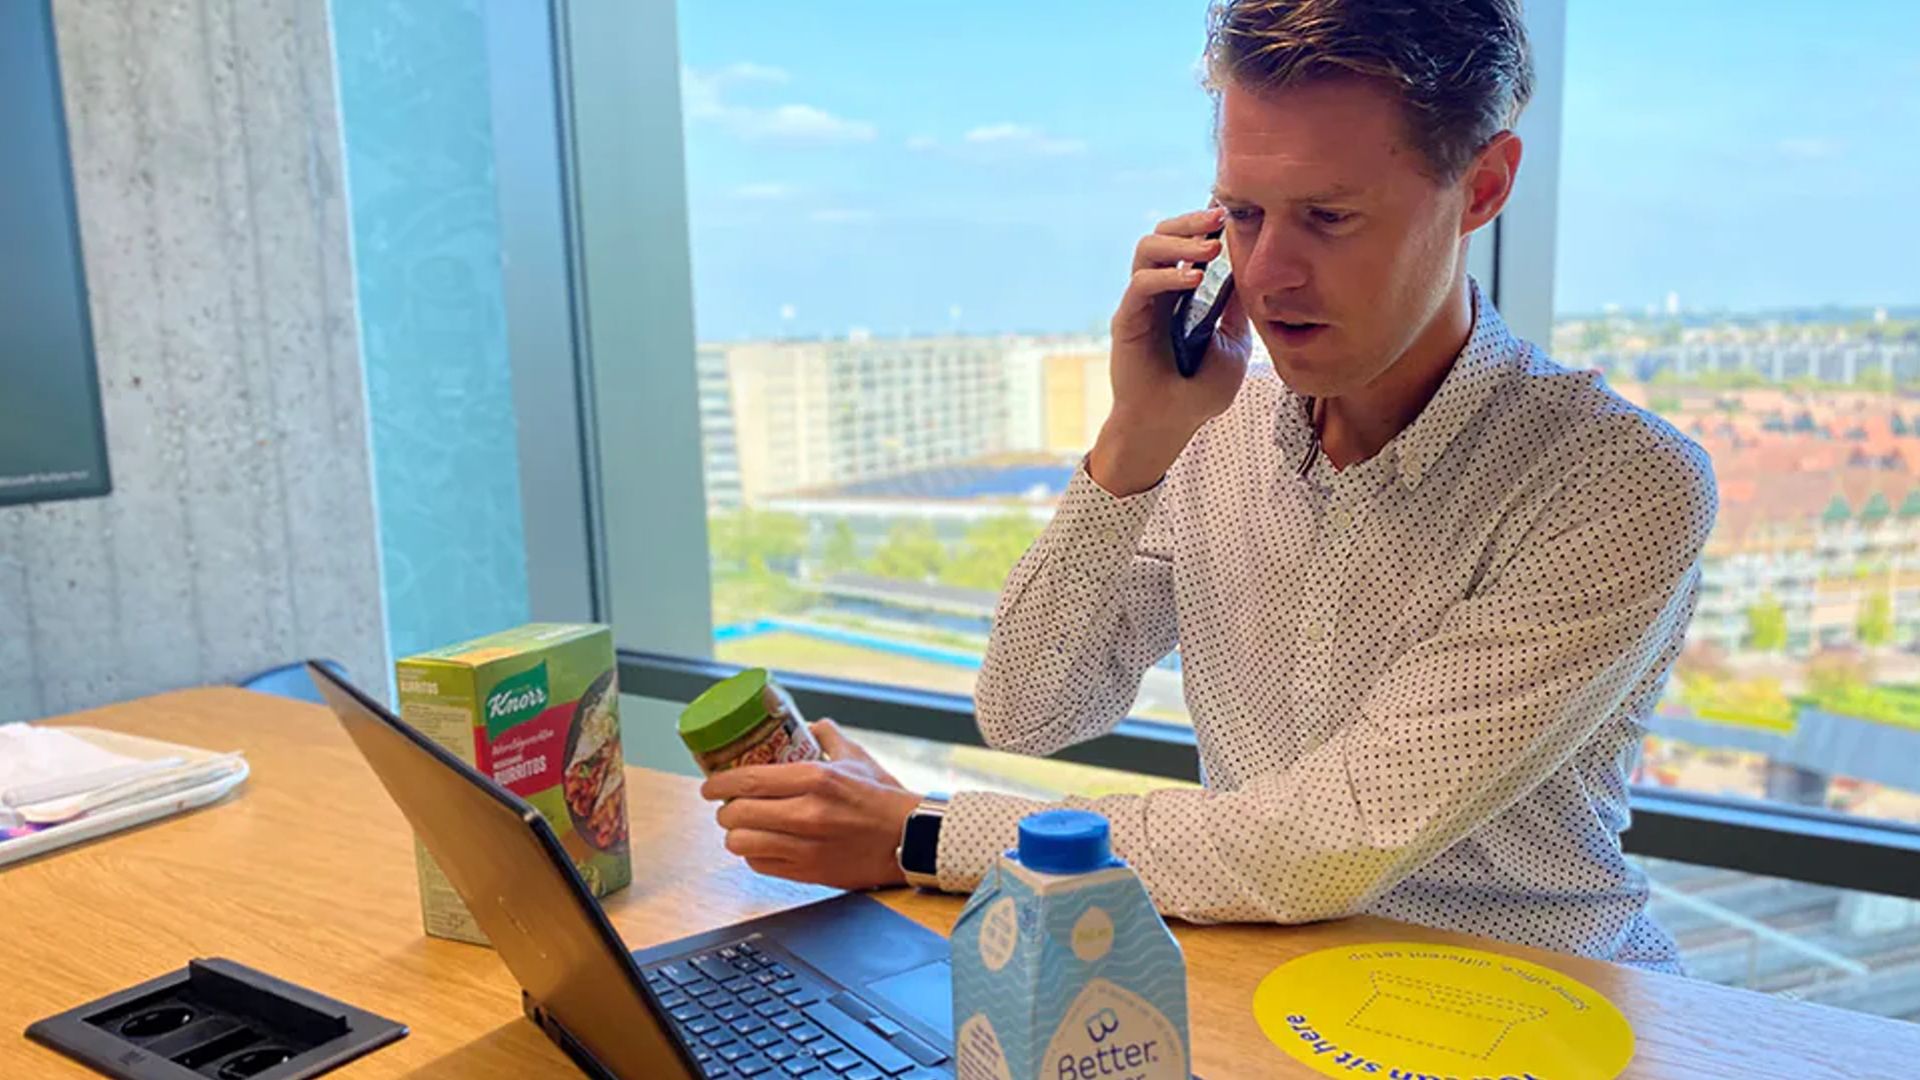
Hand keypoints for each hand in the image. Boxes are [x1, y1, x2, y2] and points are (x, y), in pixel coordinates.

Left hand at [700, 720, 922, 890]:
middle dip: (725, 811)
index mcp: (815, 778)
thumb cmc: (884, 798)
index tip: (709, 785)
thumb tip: (809, 724)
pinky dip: (754, 855)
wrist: (911, 839)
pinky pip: (761, 865)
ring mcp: (806, 846)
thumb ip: (828, 736)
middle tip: (727, 807)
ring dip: (736, 835)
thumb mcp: (856, 756)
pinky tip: (762, 846)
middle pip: (737, 814)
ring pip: (743, 843)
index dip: (718, 784)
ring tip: (742, 828)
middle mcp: (807, 813)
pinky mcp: (809, 872)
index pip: (748, 780)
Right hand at [1093, 206, 1254, 494]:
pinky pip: (1140, 285)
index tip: (1230, 214)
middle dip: (1189, 222)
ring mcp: (1140, 304)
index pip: (1184, 244)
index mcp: (1180, 293)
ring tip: (1210, 248)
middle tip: (1218, 218)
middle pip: (1162, 235)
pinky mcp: (1127, 321)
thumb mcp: (1233, 345)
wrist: (1172, 424)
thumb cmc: (1200, 391)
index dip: (1202, 225)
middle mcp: (1157, 292)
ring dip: (1179, 243)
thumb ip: (1236, 311)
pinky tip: (1195, 280)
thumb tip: (1251, 273)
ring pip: (1146, 250)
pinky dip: (1167, 276)